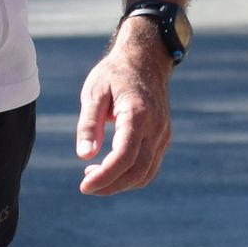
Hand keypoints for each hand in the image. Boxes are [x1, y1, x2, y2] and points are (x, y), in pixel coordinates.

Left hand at [74, 19, 173, 194]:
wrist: (145, 60)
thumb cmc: (114, 74)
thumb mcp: (94, 92)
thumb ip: (89, 124)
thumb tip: (84, 155)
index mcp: (138, 115)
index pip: (124, 156)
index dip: (105, 176)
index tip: (84, 186)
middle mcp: (156, 128)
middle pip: (138, 171)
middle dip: (111, 185)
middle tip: (86, 186)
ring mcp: (163, 134)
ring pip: (146, 173)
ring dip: (121, 183)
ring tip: (94, 176)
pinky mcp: (163, 137)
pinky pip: (150, 166)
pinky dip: (132, 175)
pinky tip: (111, 170)